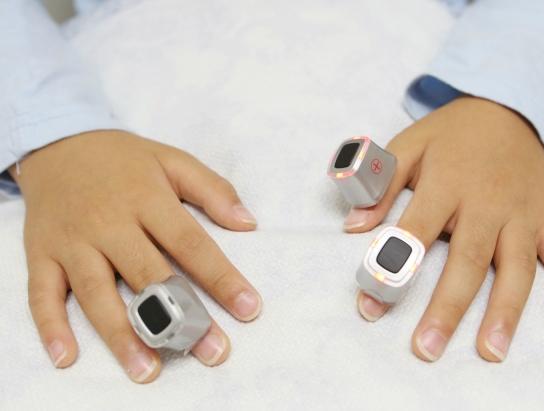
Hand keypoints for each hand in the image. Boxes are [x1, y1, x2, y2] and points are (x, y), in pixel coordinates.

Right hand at [11, 130, 261, 381]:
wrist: (59, 144)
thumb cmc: (125, 159)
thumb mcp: (172, 160)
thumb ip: (213, 189)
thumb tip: (249, 223)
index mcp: (146, 198)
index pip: (190, 243)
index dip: (221, 278)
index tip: (248, 308)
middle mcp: (109, 223)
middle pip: (148, 274)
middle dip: (181, 317)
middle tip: (211, 351)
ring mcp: (72, 241)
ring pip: (96, 293)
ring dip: (121, 334)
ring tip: (148, 369)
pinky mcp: (42, 254)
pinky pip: (41, 294)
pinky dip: (51, 326)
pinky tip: (67, 356)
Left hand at [346, 97, 543, 361]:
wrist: (506, 109)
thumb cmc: (450, 135)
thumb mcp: (408, 145)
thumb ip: (380, 183)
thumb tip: (352, 225)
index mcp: (448, 182)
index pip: (415, 231)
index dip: (392, 269)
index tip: (370, 307)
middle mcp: (488, 201)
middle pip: (468, 260)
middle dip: (447, 307)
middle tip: (427, 348)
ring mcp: (523, 212)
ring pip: (517, 267)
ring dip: (505, 311)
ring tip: (491, 351)